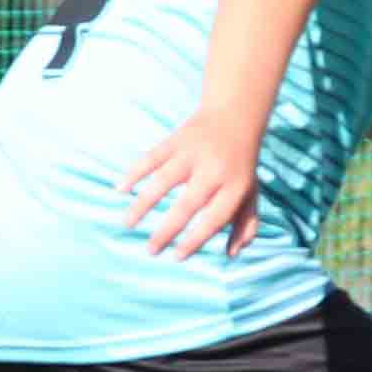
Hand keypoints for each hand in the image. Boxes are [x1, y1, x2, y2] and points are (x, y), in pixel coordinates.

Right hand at [123, 104, 268, 257]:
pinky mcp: (176, 140)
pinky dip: (134, 172)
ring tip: (128, 224)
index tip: (177, 256)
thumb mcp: (251, 193)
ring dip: (143, 204)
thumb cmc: (241, 164)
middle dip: (167, 230)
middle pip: (187, 205)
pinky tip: (120, 189)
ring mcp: (193, 153)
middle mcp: (214, 170)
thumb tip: (231, 254)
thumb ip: (246, 225)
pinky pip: (151, 157)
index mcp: (235, 186)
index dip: (195, 240)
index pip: (214, 219)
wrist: (235, 115)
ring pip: (163, 181)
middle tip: (151, 250)